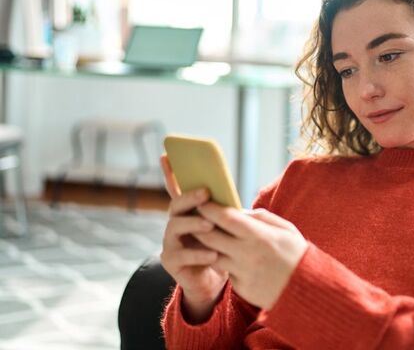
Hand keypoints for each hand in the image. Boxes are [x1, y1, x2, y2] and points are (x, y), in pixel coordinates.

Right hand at [158, 154, 228, 322]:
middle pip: (176, 205)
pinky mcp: (171, 261)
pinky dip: (199, 254)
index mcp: (188, 212)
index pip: (177, 188)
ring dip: (194, 224)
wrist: (213, 280)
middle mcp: (175, 223)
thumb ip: (221, 209)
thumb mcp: (223, 226)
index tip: (165, 154)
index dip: (170, 172)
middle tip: (205, 193)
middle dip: (190, 197)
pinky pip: (182, 255)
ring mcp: (170, 241)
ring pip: (175, 227)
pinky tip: (213, 254)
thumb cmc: (221, 248)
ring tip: (210, 225)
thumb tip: (227, 190)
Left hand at [192, 204, 308, 309]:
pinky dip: (226, 264)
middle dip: (198, 226)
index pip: (225, 218)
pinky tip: (231, 260)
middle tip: (194, 219)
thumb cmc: (296, 254)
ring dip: (206, 246)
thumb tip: (239, 210)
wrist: (307, 290)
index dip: (209, 208)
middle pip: (210, 236)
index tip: (201, 202)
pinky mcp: (241, 287)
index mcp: (259, 235)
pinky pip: (227, 272)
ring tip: (206, 238)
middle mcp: (247, 254)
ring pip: (212, 256)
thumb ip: (261, 217)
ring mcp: (242, 272)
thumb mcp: (285, 229)